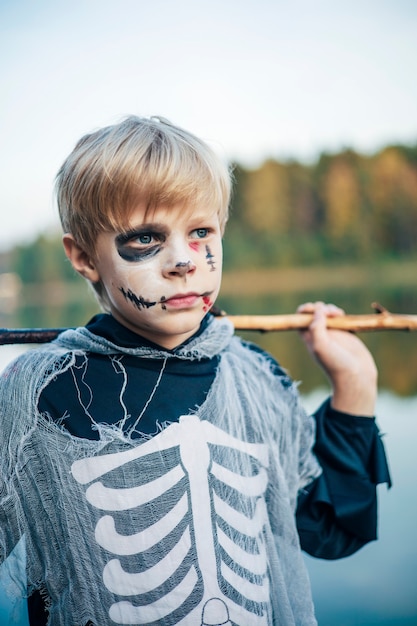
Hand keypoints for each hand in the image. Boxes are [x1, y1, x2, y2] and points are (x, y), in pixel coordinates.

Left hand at [297, 301, 376, 415]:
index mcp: (309, 338)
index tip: (313, 308)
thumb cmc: (335, 364)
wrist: (356, 376)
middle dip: (320, 308)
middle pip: (314, 314)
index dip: (305, 310)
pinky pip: (341, 319)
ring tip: (337, 314)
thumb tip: (318, 310)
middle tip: (328, 312)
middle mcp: (320, 335)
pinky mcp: (346, 334)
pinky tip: (343, 317)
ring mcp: (333, 334)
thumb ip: (316, 327)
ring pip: (328, 314)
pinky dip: (341, 315)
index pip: (300, 319)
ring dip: (331, 309)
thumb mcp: (320, 346)